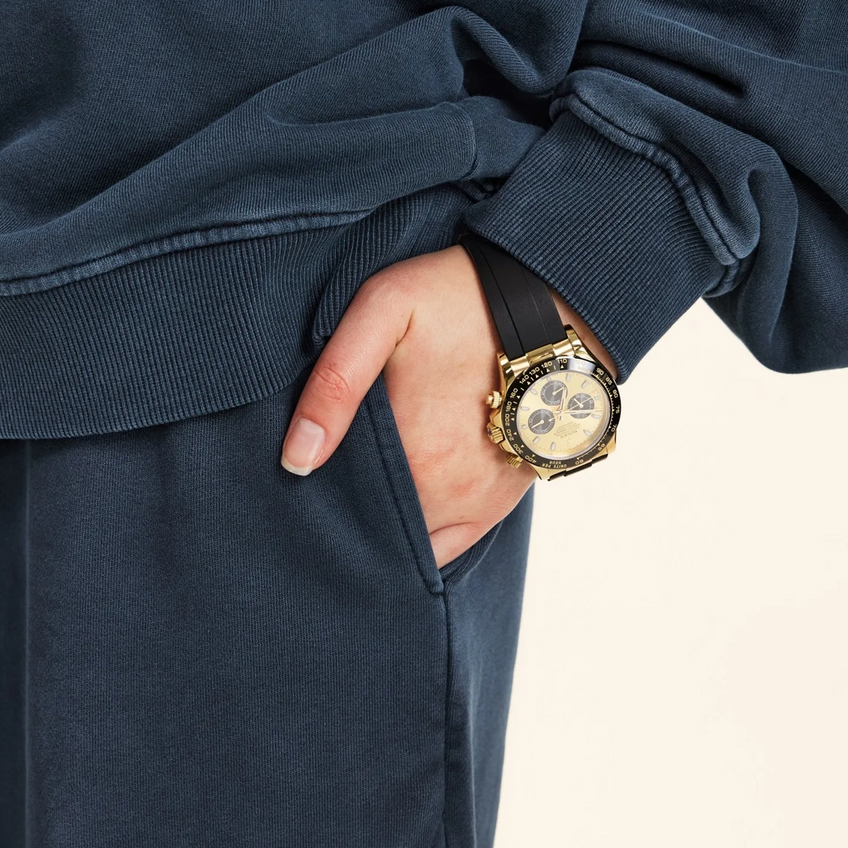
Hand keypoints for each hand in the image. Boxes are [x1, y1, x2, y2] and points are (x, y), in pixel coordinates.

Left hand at [280, 244, 614, 568]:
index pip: (335, 496)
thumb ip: (336, 380)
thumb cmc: (461, 299)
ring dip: (376, 523)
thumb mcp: (385, 309)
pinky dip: (415, 540)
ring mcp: (472, 502)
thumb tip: (298, 460)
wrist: (549, 308)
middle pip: (367, 519)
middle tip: (323, 470)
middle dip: (341, 503)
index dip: (311, 484)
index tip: (297, 465)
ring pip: (402, 539)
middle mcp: (441, 490)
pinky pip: (443, 549)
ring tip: (359, 484)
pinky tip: (394, 514)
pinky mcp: (495, 503)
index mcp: (408, 450)